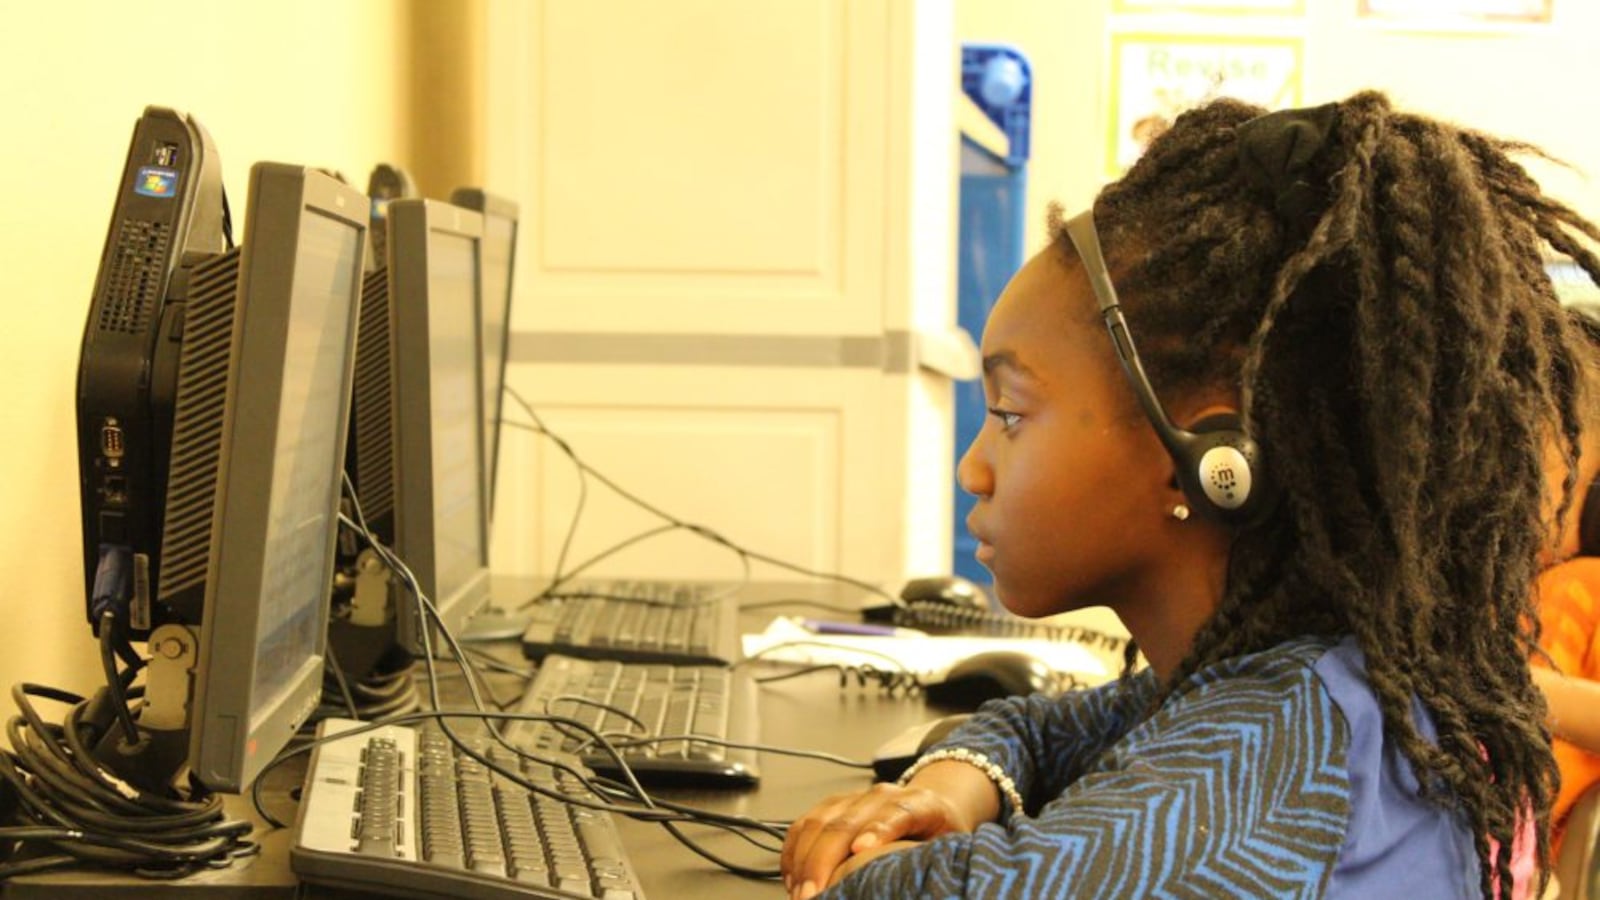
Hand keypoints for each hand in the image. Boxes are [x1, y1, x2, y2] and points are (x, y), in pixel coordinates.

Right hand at [781, 782, 973, 899]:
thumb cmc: (941, 835)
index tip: (861, 851)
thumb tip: (917, 889)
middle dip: (824, 861)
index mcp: (921, 804)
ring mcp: (854, 798)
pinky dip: (793, 852)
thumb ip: (936, 862)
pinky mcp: (832, 805)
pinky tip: (793, 879)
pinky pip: (803, 824)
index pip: (898, 812)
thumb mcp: (951, 849)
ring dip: (804, 860)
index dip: (878, 830)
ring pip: (819, 822)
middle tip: (814, 897)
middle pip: (847, 822)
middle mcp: (883, 795)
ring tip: (800, 894)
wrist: (933, 804)